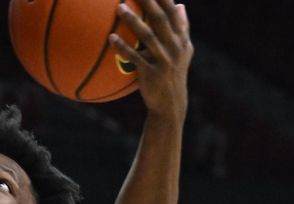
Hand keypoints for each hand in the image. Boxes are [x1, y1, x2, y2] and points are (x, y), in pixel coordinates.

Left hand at [109, 0, 192, 120]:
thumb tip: (179, 3)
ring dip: (132, 20)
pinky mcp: (151, 73)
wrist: (170, 103)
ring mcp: (163, 60)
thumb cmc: (173, 73)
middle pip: (160, 19)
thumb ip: (181, 27)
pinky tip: (110, 38)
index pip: (172, 12)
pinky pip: (134, 58)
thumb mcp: (183, 51)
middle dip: (148, 1)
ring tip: (119, 7)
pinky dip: (123, 47)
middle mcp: (175, 47)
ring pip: (148, 36)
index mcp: (181, 39)